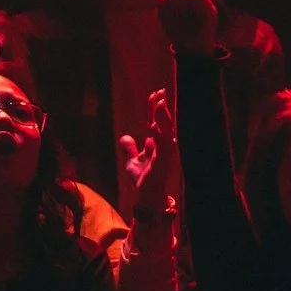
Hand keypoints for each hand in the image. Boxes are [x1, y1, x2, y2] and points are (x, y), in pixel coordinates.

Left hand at [116, 87, 174, 219]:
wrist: (147, 197)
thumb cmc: (142, 179)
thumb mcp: (131, 162)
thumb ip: (129, 149)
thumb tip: (125, 137)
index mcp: (155, 144)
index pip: (155, 122)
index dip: (154, 109)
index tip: (154, 94)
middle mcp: (162, 147)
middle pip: (163, 123)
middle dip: (162, 109)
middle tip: (161, 93)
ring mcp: (163, 155)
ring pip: (165, 132)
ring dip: (163, 118)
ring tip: (160, 104)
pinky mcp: (161, 164)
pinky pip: (161, 148)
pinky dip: (159, 137)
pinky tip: (155, 127)